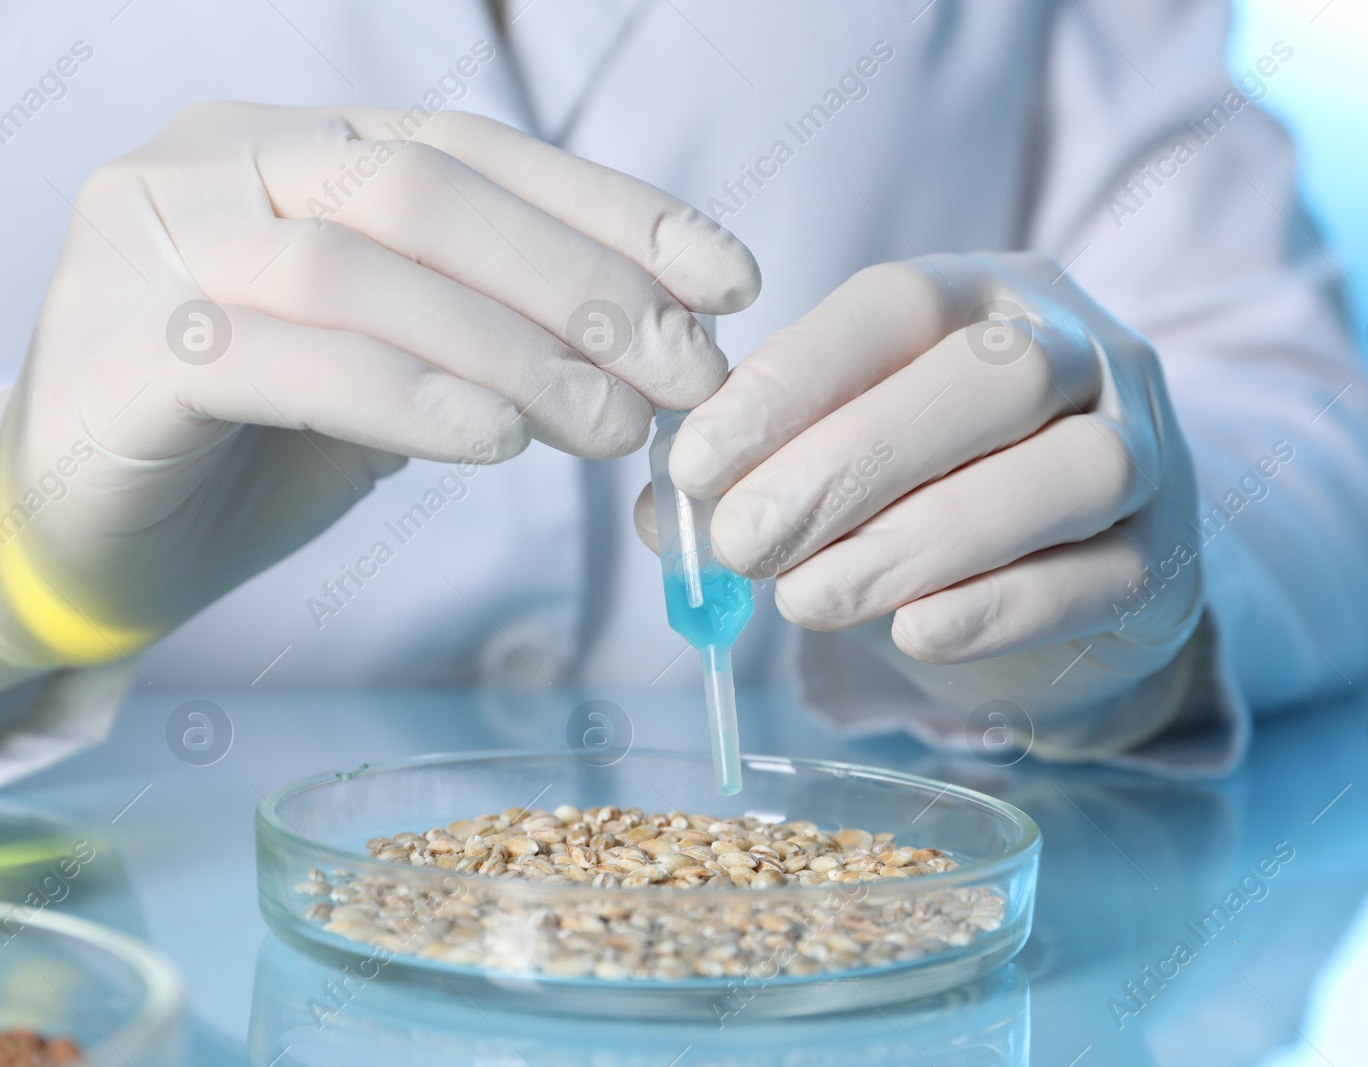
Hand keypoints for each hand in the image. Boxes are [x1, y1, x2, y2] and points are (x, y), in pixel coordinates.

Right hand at [1, 102, 757, 669]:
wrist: (87, 527)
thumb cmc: (258, 439)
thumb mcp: (400, 363)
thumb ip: (495, 330)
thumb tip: (665, 345)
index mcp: (299, 143)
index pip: (480, 150)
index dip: (615, 210)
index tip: (728, 281)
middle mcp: (221, 162)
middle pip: (430, 192)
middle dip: (581, 283)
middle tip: (686, 373)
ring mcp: (155, 245)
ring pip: (363, 268)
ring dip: (514, 350)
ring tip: (614, 427)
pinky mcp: (120, 353)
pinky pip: (280, 360)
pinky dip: (404, 398)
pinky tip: (496, 443)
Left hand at [637, 254, 1201, 745]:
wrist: (1077, 567)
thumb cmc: (940, 489)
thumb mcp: (852, 450)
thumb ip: (766, 465)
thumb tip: (669, 511)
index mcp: (991, 294)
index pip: (898, 304)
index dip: (795, 379)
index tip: (697, 461)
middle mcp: (1086, 351)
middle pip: (995, 376)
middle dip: (855, 460)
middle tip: (746, 540)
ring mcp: (1148, 451)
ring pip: (1068, 473)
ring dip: (923, 538)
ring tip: (806, 599)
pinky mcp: (1167, 562)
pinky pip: (1097, 579)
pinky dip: (999, 606)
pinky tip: (914, 632)